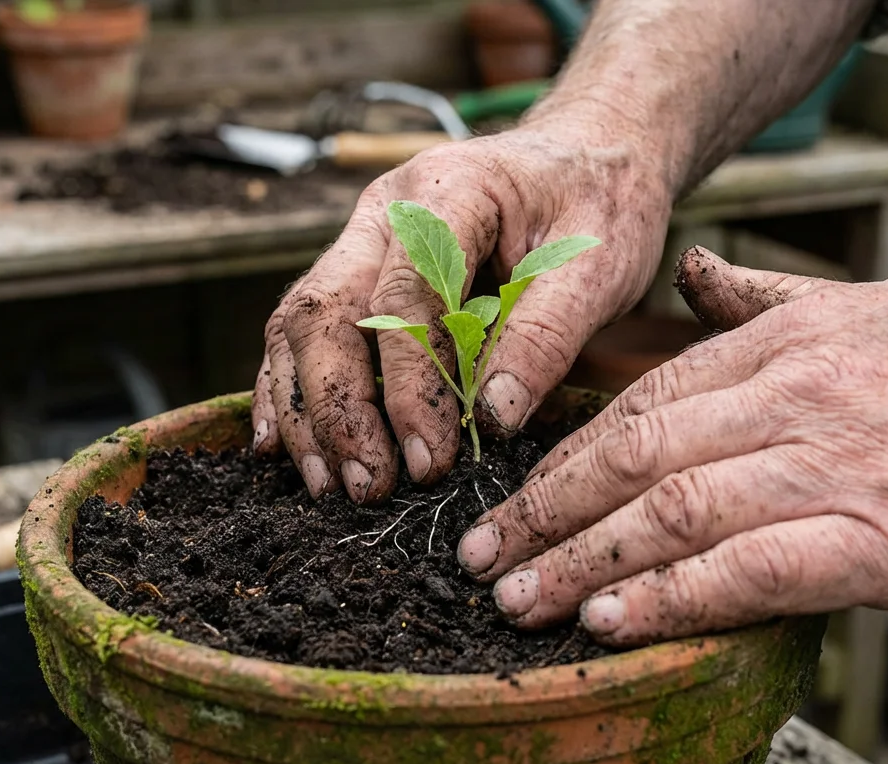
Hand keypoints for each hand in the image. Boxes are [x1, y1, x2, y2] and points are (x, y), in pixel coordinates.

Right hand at [251, 126, 672, 503]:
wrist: (590, 155)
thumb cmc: (601, 205)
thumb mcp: (597, 267)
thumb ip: (546, 335)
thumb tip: (494, 416)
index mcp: (447, 192)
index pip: (407, 295)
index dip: (410, 385)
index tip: (431, 459)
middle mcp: (384, 210)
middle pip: (328, 308)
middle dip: (340, 407)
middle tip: (370, 484)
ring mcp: (361, 238)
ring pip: (302, 322)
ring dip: (308, 408)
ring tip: (330, 484)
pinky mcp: (359, 270)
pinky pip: (306, 330)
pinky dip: (292, 387)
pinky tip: (286, 445)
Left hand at [457, 247, 887, 645]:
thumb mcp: (872, 306)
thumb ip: (766, 301)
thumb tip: (693, 274)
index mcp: (790, 344)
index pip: (645, 400)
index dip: (568, 456)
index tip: (513, 493)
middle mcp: (797, 396)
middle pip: (637, 453)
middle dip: (546, 510)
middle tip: (479, 553)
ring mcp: (836, 465)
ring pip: (674, 510)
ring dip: (582, 559)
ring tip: (518, 598)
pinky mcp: (883, 539)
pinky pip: (750, 569)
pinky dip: (672, 595)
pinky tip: (613, 617)